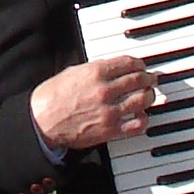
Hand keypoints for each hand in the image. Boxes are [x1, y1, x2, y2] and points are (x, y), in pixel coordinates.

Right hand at [31, 55, 153, 152]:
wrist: (42, 121)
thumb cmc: (52, 97)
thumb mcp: (72, 72)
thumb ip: (94, 69)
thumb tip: (110, 69)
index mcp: (96, 72)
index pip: (129, 63)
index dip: (139, 64)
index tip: (141, 66)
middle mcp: (106, 90)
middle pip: (139, 80)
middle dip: (148, 78)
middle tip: (151, 79)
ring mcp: (110, 111)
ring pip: (142, 100)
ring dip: (149, 96)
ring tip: (149, 95)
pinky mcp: (110, 130)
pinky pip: (137, 124)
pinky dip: (144, 119)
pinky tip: (141, 116)